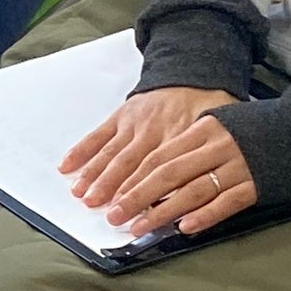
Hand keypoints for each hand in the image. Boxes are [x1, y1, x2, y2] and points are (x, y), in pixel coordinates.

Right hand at [60, 86, 239, 224]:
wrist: (193, 75)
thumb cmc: (208, 109)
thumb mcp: (222, 131)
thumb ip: (208, 159)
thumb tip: (204, 192)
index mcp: (179, 137)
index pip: (162, 172)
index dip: (148, 194)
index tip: (138, 216)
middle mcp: (154, 131)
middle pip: (133, 166)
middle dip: (118, 193)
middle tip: (108, 214)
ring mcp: (134, 123)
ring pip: (113, 153)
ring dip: (95, 175)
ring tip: (82, 195)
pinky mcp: (121, 116)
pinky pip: (98, 134)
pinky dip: (81, 150)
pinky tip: (68, 166)